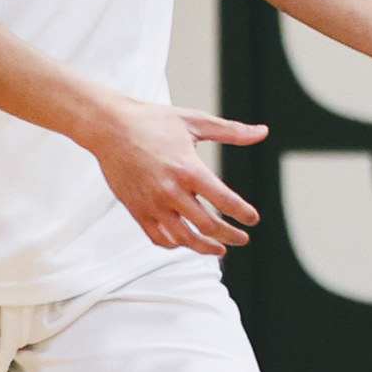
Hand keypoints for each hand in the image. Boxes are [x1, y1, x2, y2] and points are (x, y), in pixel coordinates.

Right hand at [83, 97, 266, 254]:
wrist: (109, 127)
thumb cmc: (152, 121)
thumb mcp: (194, 121)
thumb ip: (231, 131)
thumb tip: (262, 132)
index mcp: (189, 169)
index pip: (225, 201)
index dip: (243, 214)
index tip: (252, 219)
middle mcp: (171, 191)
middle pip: (208, 225)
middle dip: (230, 235)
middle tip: (242, 238)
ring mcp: (152, 204)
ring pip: (183, 238)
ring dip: (205, 248)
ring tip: (219, 249)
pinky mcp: (136, 210)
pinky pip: (158, 238)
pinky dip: (175, 244)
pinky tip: (186, 242)